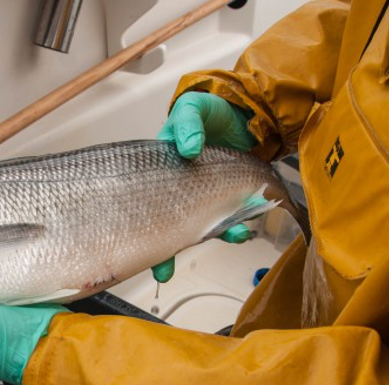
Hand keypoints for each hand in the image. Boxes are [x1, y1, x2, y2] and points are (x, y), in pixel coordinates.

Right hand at [152, 93, 259, 282]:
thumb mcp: (193, 109)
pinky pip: (230, 216)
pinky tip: (245, 225)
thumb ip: (188, 124)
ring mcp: (206, 194)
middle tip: (163, 271)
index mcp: (162, 167)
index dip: (141, 226)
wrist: (249, 115)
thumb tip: (189, 147)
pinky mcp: (230, 197)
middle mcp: (181, 187)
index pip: (145, 200)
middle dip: (167, 249)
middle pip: (169, 222)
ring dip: (217, 233)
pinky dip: (238, 223)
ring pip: (203, 223)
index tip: (139, 247)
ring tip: (234, 236)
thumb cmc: (212, 111)